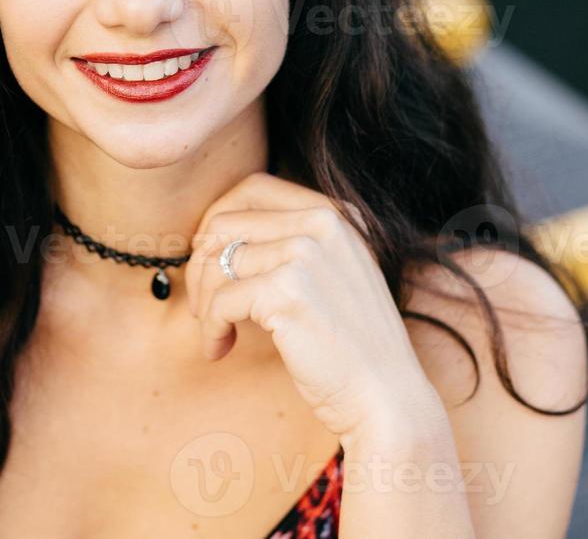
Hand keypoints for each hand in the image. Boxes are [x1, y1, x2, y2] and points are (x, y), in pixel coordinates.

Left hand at [185, 170, 442, 442]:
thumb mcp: (332, 274)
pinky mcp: (287, 292)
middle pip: (225, 222)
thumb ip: (289, 244)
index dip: (218, 219)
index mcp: (334, 214)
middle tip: (202, 303)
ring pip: (216, 263)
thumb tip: (211, 236)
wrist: (387, 398)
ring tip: (215, 332)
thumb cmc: (351, 345)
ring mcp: (305, 255)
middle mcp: (321, 224)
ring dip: (205, 303)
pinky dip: (211, 328)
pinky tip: (220, 348)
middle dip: (200, 263)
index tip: (209, 256)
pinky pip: (220, 302)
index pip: (253, 188)